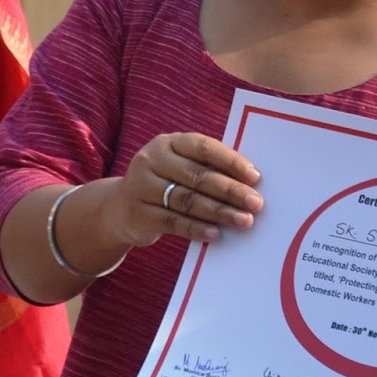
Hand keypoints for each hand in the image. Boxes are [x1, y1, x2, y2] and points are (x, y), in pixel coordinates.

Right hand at [103, 132, 262, 249]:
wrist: (120, 209)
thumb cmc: (167, 184)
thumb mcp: (182, 168)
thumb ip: (209, 170)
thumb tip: (250, 183)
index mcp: (169, 143)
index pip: (204, 148)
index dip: (231, 162)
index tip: (255, 177)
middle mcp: (151, 160)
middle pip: (198, 176)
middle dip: (231, 191)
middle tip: (256, 203)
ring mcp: (140, 186)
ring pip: (187, 200)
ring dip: (219, 212)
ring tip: (244, 221)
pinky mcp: (137, 213)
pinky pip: (172, 221)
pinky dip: (196, 228)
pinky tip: (216, 233)